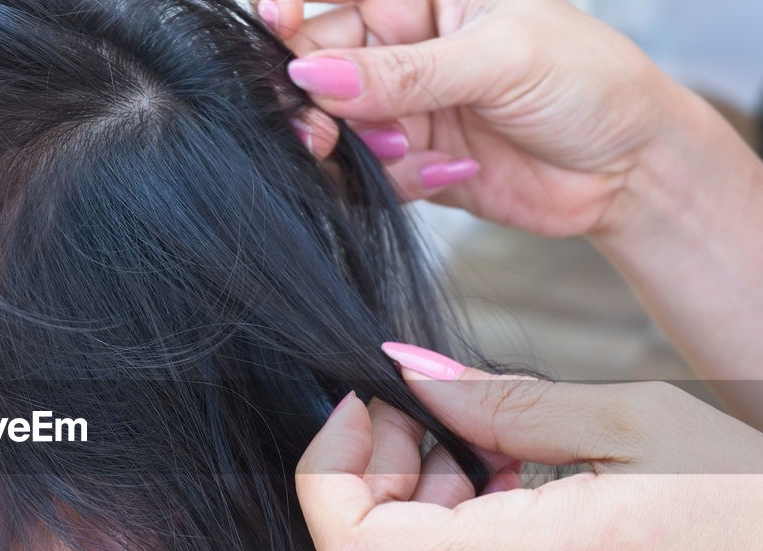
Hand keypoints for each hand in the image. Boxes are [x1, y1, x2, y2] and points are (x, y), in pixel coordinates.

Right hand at [260, 0, 685, 238]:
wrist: (630, 168)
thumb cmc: (586, 80)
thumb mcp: (498, 59)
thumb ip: (404, 73)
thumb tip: (311, 75)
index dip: (292, 11)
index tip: (276, 27)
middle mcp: (403, 49)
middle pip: (319, 65)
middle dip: (314, 96)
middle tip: (323, 127)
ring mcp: (403, 107)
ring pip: (335, 126)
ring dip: (355, 145)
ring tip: (406, 149)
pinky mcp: (409, 163)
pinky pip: (365, 174)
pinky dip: (394, 180)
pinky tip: (450, 169)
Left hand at [296, 342, 762, 550]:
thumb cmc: (747, 503)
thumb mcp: (632, 419)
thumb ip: (499, 401)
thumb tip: (409, 374)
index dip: (327, 477)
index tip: (360, 412)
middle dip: (378, 477)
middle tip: (432, 424)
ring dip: (417, 516)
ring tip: (492, 466)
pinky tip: (515, 513)